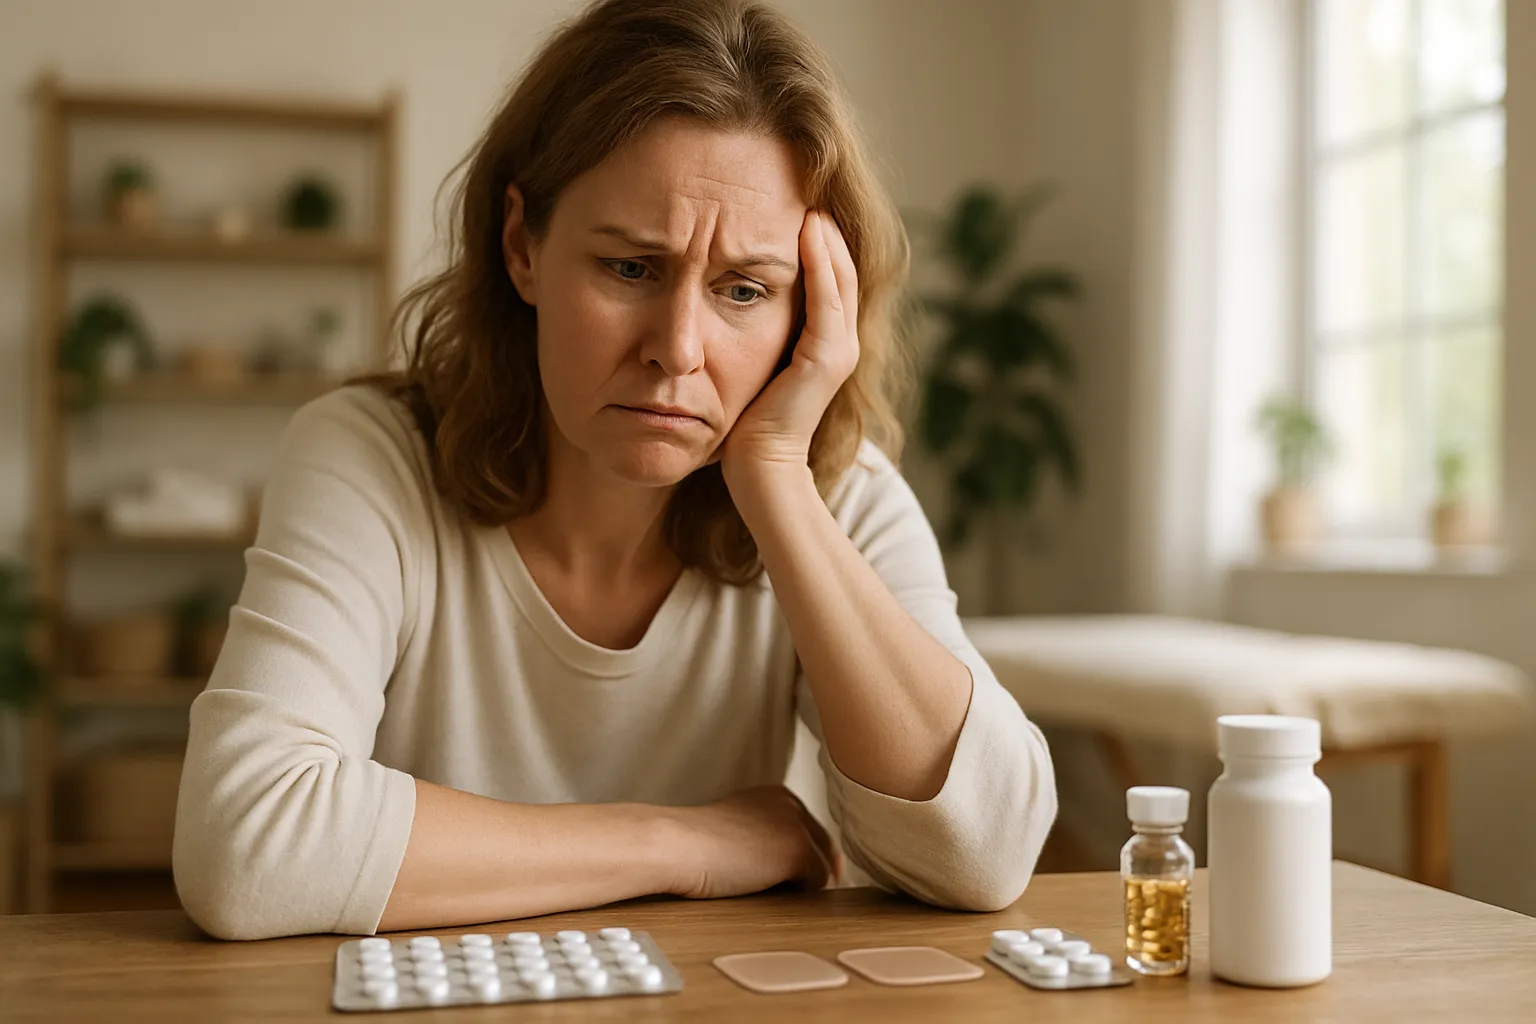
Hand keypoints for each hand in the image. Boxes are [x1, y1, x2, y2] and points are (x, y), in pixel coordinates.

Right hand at [665, 785, 844, 899]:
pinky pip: (817, 883)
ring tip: (784, 895)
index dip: (813, 854)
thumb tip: (791, 870)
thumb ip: (763, 837)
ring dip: (807, 883)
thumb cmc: (693, 844)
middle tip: (808, 891)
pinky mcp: (798, 849)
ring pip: (822, 865)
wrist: (677, 845)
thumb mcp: (737, 830)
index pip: (810, 828)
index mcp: (775, 795)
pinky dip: (800, 894)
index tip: (811, 876)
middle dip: (819, 868)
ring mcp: (797, 825)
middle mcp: (792, 803)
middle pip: (823, 844)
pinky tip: (776, 895)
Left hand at [720, 210, 860, 489]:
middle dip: (827, 233)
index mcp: (827, 346)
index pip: (830, 281)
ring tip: (811, 204)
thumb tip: (721, 298)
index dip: (819, 246)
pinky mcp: (825, 358)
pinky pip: (826, 298)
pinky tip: (807, 231)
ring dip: (826, 239)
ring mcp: (838, 350)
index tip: (796, 210)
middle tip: (807, 193)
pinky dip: (819, 263)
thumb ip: (751, 335)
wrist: (758, 467)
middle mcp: (841, 344)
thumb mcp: (749, 365)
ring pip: (840, 279)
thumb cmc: (745, 425)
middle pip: (842, 272)